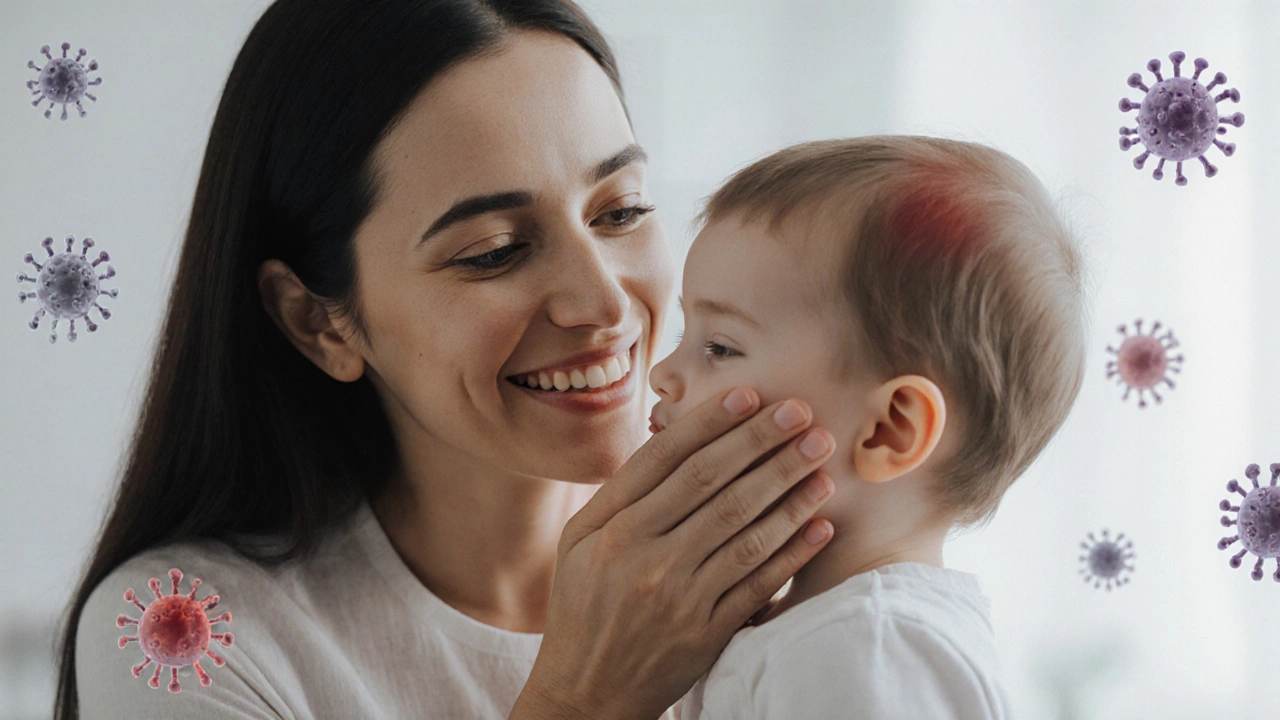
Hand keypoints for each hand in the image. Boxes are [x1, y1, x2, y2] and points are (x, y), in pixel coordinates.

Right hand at [513, 386, 835, 719]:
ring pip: (743, 528)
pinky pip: (758, 582)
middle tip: (802, 412)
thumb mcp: (580, 542)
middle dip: (762, 442)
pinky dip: (792, 551)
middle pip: (713, 484)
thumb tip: (675, 438)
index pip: (666, 459)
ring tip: (820, 459)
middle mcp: (642, 555)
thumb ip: (623, 494)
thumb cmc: (584, 605)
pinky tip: (820, 523)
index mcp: (609, 526)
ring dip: (788, 489)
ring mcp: (677, 595)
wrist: (587, 692)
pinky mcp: (706, 631)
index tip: (750, 394)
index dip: (711, 423)